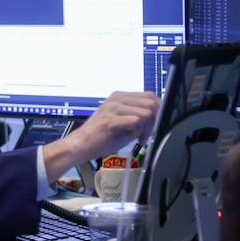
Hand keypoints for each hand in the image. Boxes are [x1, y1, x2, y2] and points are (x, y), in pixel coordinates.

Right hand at [43, 91, 159, 182]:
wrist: (81, 145)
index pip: (150, 96)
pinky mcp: (111, 120)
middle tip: (147, 133)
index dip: (157, 111)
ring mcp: (113, 108)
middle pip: (151, 102)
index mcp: (119, 96)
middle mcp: (116, 98)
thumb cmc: (102, 135)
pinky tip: (132, 138)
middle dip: (154, 120)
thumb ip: (137, 114)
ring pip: (146, 112)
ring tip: (138, 137)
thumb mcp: (122, 120)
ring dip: (147, 128)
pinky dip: (138, 132)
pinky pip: (137, 122)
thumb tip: (157, 116)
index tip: (153, 124)